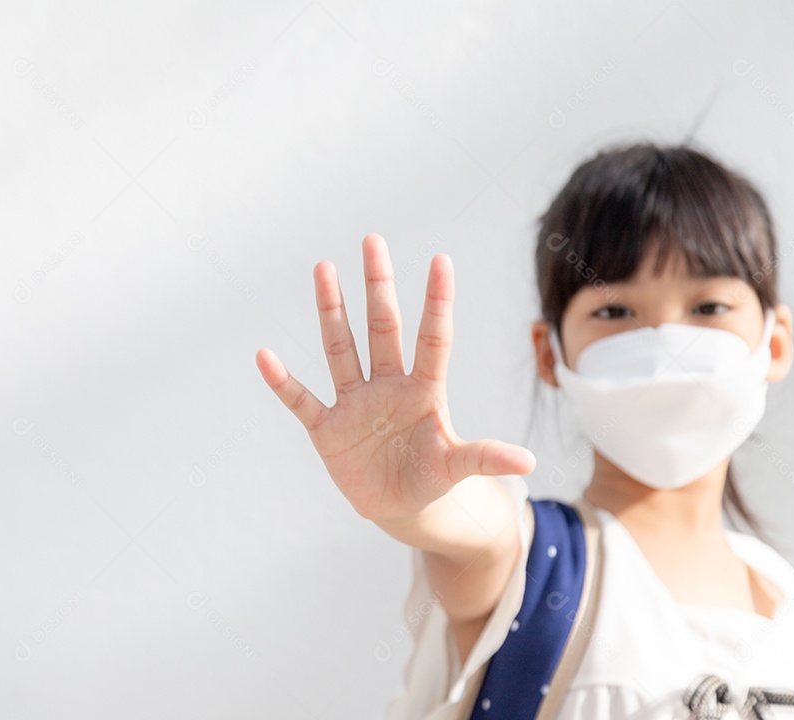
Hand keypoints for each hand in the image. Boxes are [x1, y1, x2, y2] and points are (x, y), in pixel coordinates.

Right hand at [255, 233, 535, 522]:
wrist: (399, 506)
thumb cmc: (431, 477)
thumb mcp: (456, 468)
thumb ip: (485, 458)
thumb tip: (529, 461)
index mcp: (424, 390)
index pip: (433, 338)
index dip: (436, 302)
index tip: (441, 260)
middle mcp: (387, 386)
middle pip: (382, 328)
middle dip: (377, 286)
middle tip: (374, 241)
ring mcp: (355, 403)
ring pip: (341, 349)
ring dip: (331, 311)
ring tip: (324, 268)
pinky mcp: (328, 428)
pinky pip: (302, 400)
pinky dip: (283, 382)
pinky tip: (265, 356)